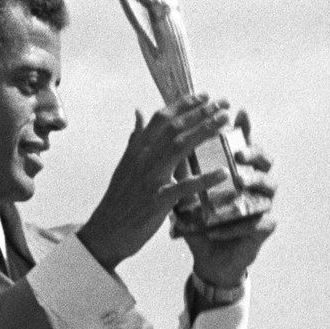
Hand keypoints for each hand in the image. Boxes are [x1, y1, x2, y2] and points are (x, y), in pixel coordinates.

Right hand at [79, 93, 233, 272]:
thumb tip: (138, 114)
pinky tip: (223, 173)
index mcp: (136, 150)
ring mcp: (150, 178)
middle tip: (223, 103)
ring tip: (225, 122)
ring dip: (205, 131)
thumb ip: (135, 139)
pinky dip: (205, 179)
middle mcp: (142, 159)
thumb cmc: (117, 201)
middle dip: (201, 112)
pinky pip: (184, 186)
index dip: (184, 104)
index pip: (161, 118)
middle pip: (175, 127)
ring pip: (180, 146)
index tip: (204, 96)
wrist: (104, 233)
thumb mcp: (124, 165)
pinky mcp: (157, 200)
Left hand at [183, 109, 277, 287]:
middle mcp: (254, 184)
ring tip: (238, 182)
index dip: (245, 130)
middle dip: (254, 153)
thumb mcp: (185, 191)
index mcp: (237, 170)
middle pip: (264, 160)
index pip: (244, 146)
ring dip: (252, 183)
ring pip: (268, 187)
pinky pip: (258, 223)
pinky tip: (219, 228)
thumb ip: (179, 167)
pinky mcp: (262, 229)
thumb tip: (166, 139)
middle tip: (239, 154)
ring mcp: (262, 205)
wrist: (208, 257)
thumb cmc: (200, 220)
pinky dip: (238, 225)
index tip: (239, 113)